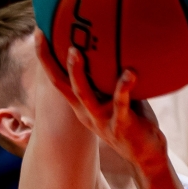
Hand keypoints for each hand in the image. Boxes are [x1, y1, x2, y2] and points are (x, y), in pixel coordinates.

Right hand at [36, 33, 169, 172]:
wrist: (147, 156)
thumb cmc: (133, 121)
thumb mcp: (115, 98)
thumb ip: (110, 78)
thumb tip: (115, 44)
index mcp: (82, 106)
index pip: (58, 80)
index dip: (46, 58)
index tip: (40, 32)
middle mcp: (86, 113)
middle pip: (62, 85)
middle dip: (51, 61)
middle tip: (46, 36)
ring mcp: (102, 120)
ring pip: (85, 95)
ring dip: (78, 74)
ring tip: (76, 53)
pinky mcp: (121, 126)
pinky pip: (121, 104)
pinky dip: (124, 87)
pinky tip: (130, 73)